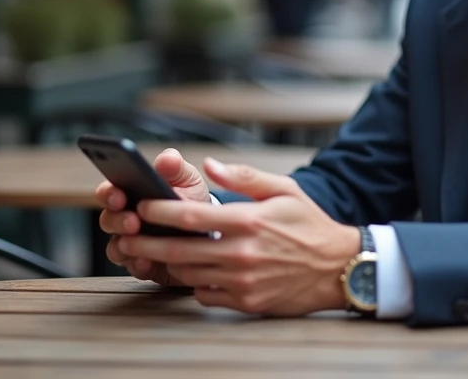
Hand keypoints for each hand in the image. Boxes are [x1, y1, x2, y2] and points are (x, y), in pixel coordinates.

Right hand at [95, 148, 209, 284]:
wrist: (209, 229)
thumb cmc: (191, 198)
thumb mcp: (187, 178)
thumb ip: (175, 167)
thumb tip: (167, 158)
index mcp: (130, 193)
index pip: (109, 191)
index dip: (109, 193)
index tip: (119, 195)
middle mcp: (125, 219)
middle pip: (108, 220)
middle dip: (117, 220)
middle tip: (133, 221)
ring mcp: (131, 243)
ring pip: (115, 247)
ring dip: (124, 245)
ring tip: (141, 242)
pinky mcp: (142, 264)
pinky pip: (132, 267)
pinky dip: (138, 264)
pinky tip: (147, 261)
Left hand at [119, 158, 361, 315]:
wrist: (339, 268)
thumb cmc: (309, 224)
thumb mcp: (284, 189)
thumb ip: (244, 176)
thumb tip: (209, 164)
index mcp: (249, 221)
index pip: (190, 216)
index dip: (159, 211)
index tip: (141, 205)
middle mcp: (242, 254)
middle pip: (179, 250)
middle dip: (147, 241)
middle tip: (127, 234)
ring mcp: (243, 282)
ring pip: (188, 274)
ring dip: (168, 262)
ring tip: (155, 250)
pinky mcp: (246, 303)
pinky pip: (204, 295)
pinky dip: (194, 283)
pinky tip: (194, 271)